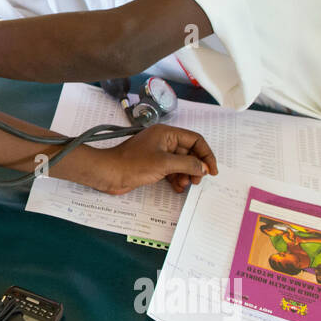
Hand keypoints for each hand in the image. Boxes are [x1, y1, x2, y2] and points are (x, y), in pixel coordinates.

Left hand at [91, 125, 217, 194]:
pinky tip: (177, 188)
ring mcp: (157, 153)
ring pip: (180, 163)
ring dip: (185, 175)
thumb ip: (188, 164)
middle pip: (189, 152)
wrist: (109, 174)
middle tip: (196, 182)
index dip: (206, 155)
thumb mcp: (164, 164)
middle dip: (195, 167)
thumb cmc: (133, 164)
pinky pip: (171, 170)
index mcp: (167, 133)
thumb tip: (204, 168)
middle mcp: (164, 140)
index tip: (212, 171)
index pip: (195, 140)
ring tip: (184, 186)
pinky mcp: (152, 164)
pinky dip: (176, 178)